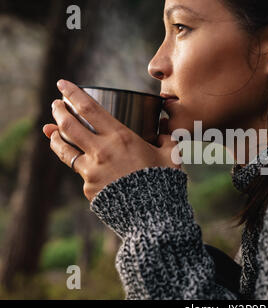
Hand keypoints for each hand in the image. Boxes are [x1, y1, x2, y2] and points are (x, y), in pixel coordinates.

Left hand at [43, 79, 181, 201]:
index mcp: (120, 138)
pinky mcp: (88, 190)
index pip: (89, 108)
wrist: (154, 217)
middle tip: (56, 105)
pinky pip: (81, 174)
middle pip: (68, 126)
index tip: (62, 83)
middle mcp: (100, 152)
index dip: (72, 93)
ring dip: (55, 137)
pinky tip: (84, 165)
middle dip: (58, 111)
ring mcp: (91, 172)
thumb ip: (166, 138)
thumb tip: (165, 130)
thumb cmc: (165, 183)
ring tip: (50, 131)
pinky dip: (81, 167)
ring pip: (64, 150)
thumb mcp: (171, 155)